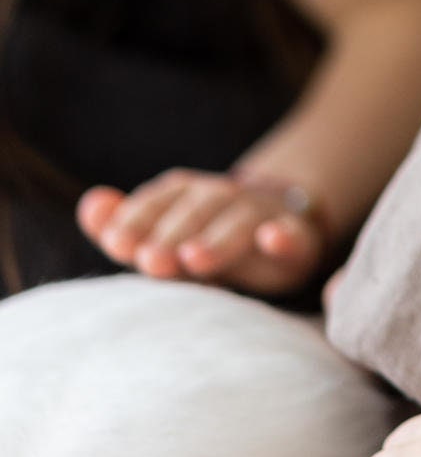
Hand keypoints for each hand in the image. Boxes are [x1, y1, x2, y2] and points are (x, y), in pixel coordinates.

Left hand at [76, 169, 327, 294]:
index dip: (137, 220)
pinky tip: (272, 239)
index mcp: (186, 194)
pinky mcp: (296, 237)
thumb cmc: (208, 237)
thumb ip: (125, 226)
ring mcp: (261, 215)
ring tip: (195, 259)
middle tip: (150, 261)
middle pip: (196, 210)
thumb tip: (89, 207)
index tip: (115, 244)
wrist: (281, 224)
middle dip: (172, 235)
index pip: (158, 201)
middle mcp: (223, 197)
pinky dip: (283, 235)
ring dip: (217, 237)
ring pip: (238, 221)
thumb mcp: (166, 236)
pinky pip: (292, 233)